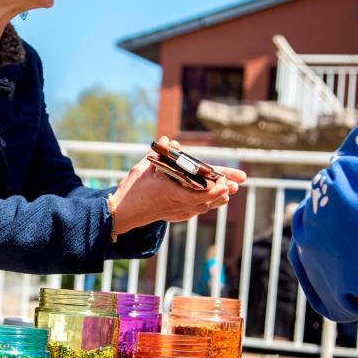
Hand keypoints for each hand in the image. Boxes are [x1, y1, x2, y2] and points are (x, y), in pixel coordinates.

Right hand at [111, 136, 246, 235]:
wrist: (121, 213)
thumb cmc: (131, 190)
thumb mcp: (142, 167)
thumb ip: (158, 153)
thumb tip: (169, 141)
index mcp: (169, 192)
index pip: (197, 194)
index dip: (213, 190)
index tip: (225, 185)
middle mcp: (175, 205)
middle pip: (206, 200)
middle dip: (222, 190)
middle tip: (236, 183)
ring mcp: (176, 212)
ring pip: (203, 207)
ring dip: (216, 198)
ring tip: (230, 189)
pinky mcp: (174, 216)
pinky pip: (195, 210)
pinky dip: (206, 204)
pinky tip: (214, 198)